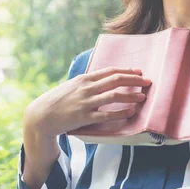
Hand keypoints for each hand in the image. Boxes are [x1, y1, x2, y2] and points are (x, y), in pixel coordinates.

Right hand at [24, 67, 151, 137]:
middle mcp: (87, 88)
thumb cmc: (59, 100)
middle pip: (116, 80)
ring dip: (131, 95)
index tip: (139, 71)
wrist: (41, 115)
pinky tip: (131, 112)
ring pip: (114, 96)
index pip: (111, 71)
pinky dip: (120, 113)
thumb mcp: (73, 86)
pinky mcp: (85, 117)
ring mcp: (86, 102)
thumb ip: (88, 83)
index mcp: (85, 78)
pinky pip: (107, 115)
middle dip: (134, 80)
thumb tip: (105, 80)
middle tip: (147, 82)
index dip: (127, 70)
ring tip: (143, 96)